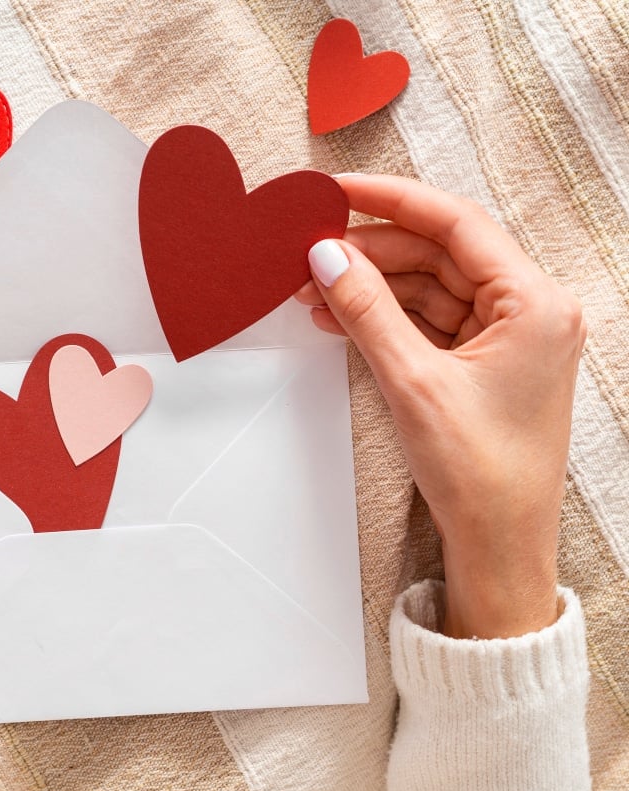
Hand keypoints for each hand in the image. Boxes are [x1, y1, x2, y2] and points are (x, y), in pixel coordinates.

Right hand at [297, 175, 584, 638]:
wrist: (498, 544)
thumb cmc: (480, 473)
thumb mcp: (413, 382)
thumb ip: (367, 311)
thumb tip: (327, 257)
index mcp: (535, 303)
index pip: (458, 224)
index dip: (393, 200)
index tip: (340, 191)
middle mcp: (529, 311)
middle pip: (439, 254)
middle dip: (372, 252)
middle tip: (312, 250)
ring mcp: (506, 336)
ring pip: (428, 287)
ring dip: (371, 286)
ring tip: (314, 288)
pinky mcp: (482, 361)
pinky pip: (427, 320)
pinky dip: (384, 317)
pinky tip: (339, 314)